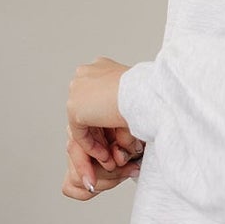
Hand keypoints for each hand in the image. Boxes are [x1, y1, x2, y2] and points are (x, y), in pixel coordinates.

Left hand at [64, 57, 140, 201]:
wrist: (144, 93)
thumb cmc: (149, 94)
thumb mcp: (136, 97)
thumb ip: (125, 107)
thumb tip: (127, 124)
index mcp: (100, 67)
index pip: (98, 97)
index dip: (106, 119)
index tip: (117, 134)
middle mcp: (85, 75)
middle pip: (89, 109)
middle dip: (100, 131)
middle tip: (111, 148)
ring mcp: (77, 90)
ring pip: (84, 122)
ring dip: (97, 141)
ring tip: (110, 156)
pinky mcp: (74, 108)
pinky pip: (80, 133)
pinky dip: (92, 146)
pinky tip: (105, 156)